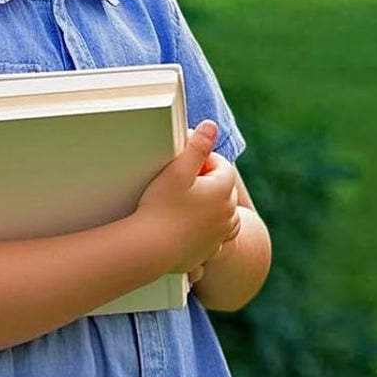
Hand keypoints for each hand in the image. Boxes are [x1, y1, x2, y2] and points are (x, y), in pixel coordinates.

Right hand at [135, 120, 242, 274]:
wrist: (147, 249)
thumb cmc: (160, 207)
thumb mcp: (177, 169)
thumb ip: (197, 145)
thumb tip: (211, 126)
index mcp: (223, 190)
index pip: (221, 165)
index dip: (202, 162)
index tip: (183, 167)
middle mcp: (228, 213)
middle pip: (223, 188)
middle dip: (207, 183)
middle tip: (180, 185)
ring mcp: (220, 234)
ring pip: (224, 213)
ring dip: (212, 207)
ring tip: (187, 205)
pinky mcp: (210, 250)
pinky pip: (215, 235)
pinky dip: (207, 229)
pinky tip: (189, 226)